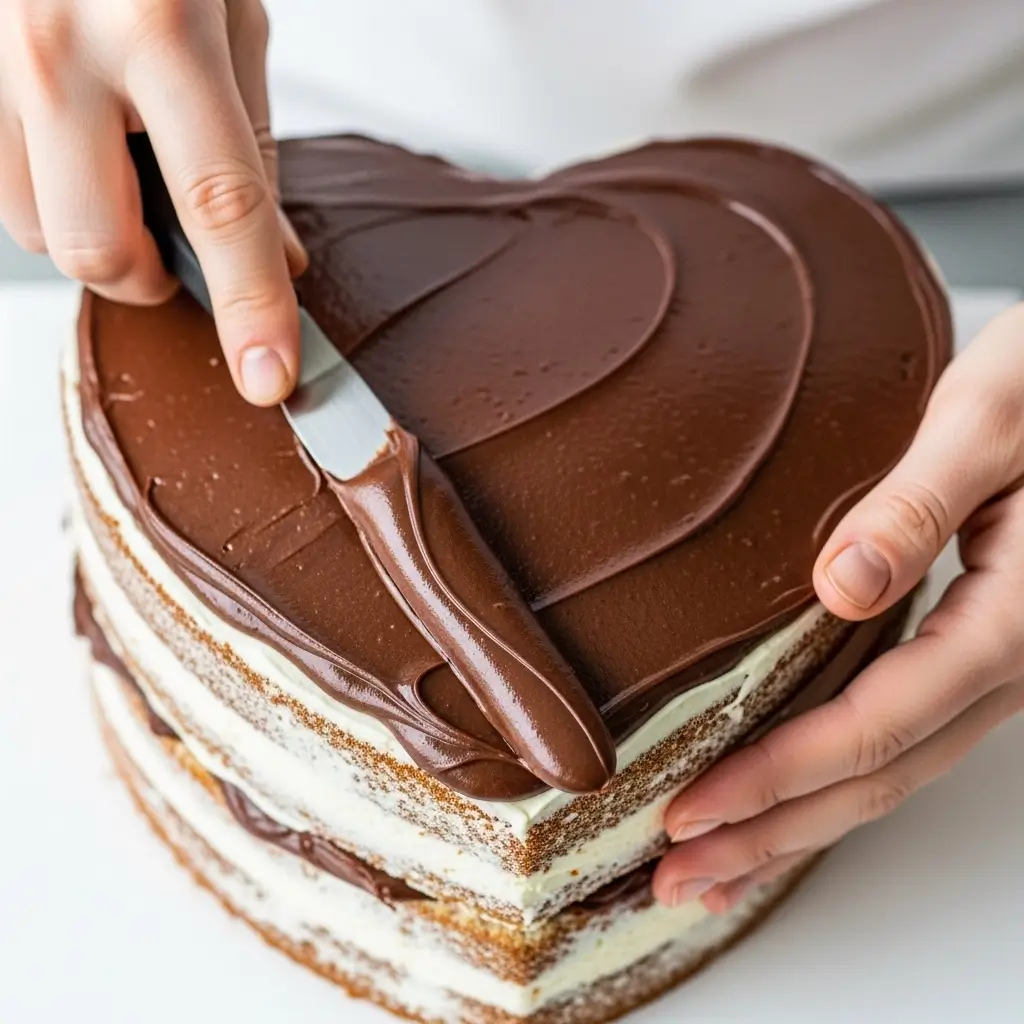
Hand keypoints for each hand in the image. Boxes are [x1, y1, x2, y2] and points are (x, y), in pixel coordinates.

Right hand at [0, 0, 306, 404]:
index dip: (250, 307)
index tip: (269, 381)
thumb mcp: (235, 16)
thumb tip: (277, 262)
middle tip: (177, 255)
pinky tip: (72, 144)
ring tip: (118, 175)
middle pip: (97, 247)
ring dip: (90, 235)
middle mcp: (57, 44)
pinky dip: (42, 190)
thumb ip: (253, 148)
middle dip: (149, 280)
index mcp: (161, 25)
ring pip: (29, 228)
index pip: (220, 207)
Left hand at [654, 303, 1023, 911]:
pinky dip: (837, 781)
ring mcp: (1000, 666)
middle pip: (878, 778)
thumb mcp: (989, 416)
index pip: (874, 724)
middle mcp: (1013, 663)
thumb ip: (918, 502)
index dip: (776, 777)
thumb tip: (840, 586)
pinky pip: (906, 738)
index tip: (688, 810)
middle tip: (676, 879)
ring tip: (715, 870)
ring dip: (801, 827)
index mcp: (1014, 617)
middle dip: (772, 835)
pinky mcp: (981, 652)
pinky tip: (790, 800)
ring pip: (894, 773)